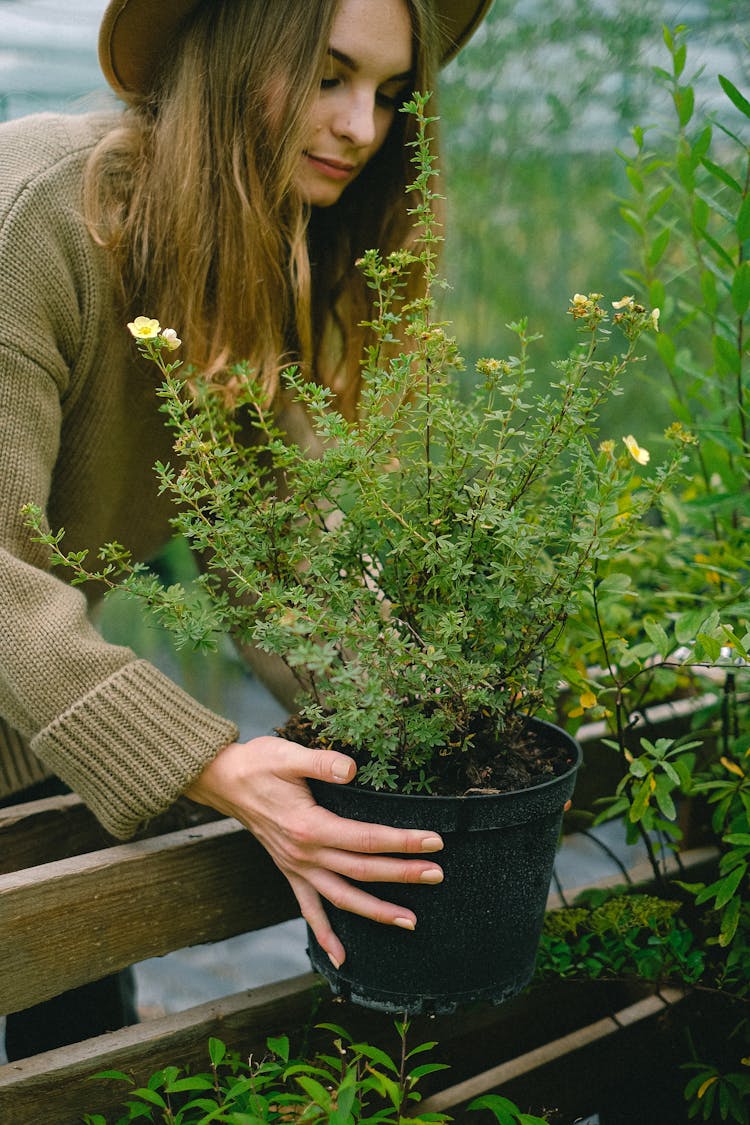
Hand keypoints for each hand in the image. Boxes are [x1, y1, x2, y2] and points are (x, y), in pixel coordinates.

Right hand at [185, 736, 443, 968]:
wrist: (224, 781)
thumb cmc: (259, 764)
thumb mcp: (288, 755)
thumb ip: (321, 762)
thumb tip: (352, 769)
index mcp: (310, 827)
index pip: (365, 839)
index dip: (401, 841)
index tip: (433, 841)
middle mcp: (304, 854)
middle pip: (362, 870)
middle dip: (402, 874)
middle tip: (437, 874)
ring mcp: (297, 867)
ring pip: (342, 898)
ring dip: (377, 912)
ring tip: (411, 921)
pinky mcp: (290, 871)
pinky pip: (309, 909)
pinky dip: (325, 934)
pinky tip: (342, 958)